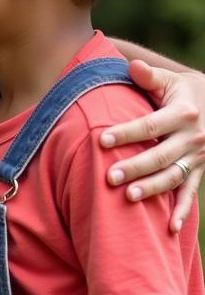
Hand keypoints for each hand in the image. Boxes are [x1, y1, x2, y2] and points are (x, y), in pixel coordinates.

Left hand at [102, 61, 204, 231]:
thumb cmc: (183, 90)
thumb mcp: (170, 80)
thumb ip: (150, 76)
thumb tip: (133, 65)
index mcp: (182, 114)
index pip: (149, 125)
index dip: (126, 133)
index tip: (101, 139)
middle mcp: (192, 138)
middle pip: (159, 156)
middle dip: (134, 167)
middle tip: (108, 177)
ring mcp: (198, 157)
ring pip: (173, 177)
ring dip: (152, 189)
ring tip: (128, 198)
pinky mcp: (200, 170)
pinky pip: (190, 193)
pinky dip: (182, 211)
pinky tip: (170, 229)